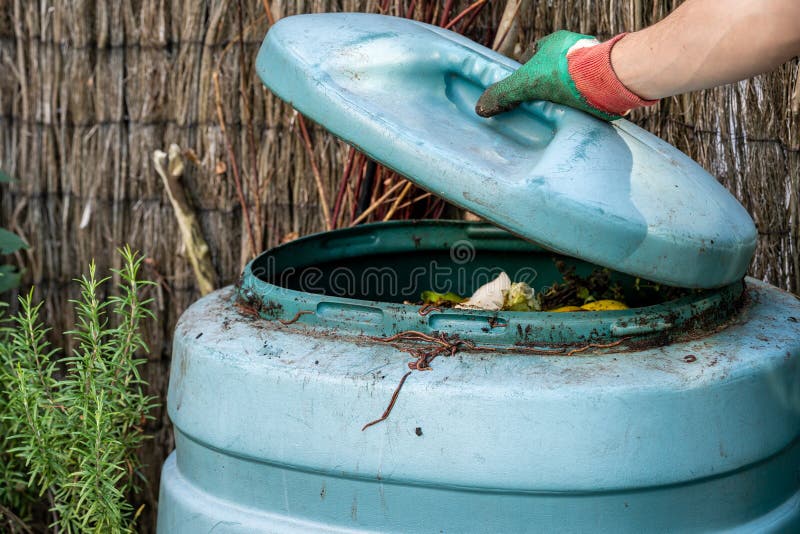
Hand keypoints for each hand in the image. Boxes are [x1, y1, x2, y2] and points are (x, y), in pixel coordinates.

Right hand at [475, 30, 653, 120]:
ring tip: (557, 111)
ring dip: (567, 92)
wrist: (607, 79)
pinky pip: (590, 89)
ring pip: (574, 77)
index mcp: (555, 42)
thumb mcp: (525, 83)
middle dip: (547, 81)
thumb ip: (503, 94)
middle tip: (539, 101)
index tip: (523, 86)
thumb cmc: (565, 73)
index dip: (527, 68)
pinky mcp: (606, 79)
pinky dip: (583, 100)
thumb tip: (481, 107)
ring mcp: (592, 63)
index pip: (536, 52)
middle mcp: (575, 48)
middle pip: (555, 65)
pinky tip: (577, 114)